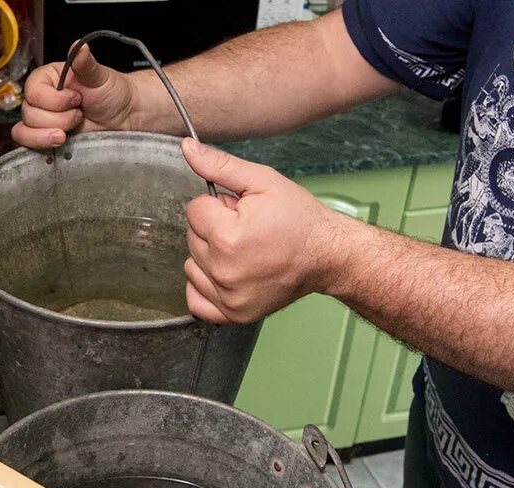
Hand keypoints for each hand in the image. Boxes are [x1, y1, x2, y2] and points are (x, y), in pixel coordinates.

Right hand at [12, 44, 137, 148]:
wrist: (123, 116)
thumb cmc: (111, 92)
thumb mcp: (100, 76)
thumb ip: (86, 63)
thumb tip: (79, 46)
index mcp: (49, 78)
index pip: (33, 90)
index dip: (54, 99)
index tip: (76, 98)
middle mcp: (42, 98)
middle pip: (29, 113)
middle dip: (59, 118)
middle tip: (80, 113)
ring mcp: (42, 119)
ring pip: (26, 130)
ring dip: (52, 131)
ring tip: (74, 126)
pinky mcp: (44, 137)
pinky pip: (27, 143)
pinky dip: (41, 143)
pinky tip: (61, 140)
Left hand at [180, 138, 351, 324]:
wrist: (327, 254)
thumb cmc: (299, 218)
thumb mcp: (262, 181)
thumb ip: (219, 166)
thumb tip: (186, 148)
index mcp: (228, 236)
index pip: (194, 210)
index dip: (217, 205)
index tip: (241, 210)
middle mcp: (224, 270)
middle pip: (191, 237)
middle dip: (214, 228)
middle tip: (247, 229)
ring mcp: (228, 296)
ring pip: (191, 265)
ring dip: (209, 256)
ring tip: (243, 251)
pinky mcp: (233, 313)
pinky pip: (196, 300)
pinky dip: (205, 286)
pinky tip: (228, 273)